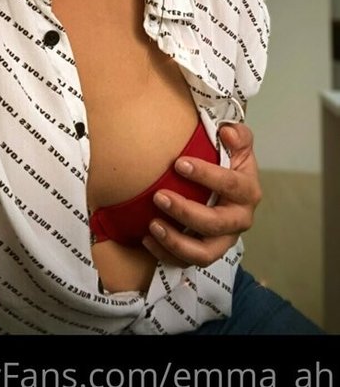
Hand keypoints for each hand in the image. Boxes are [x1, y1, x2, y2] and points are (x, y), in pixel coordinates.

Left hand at [142, 122, 261, 268]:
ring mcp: (223, 240)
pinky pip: (187, 262)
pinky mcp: (207, 252)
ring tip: (152, 225)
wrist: (225, 186)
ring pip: (204, 252)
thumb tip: (227, 132)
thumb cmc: (228, 162)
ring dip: (176, 241)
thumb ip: (237, 134)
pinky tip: (147, 239)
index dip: (206, 175)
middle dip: (186, 212)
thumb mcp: (238, 143)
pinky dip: (166, 254)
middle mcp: (240, 220)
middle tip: (160, 196)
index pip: (230, 184)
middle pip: (215, 223)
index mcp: (248, 191)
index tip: (179, 163)